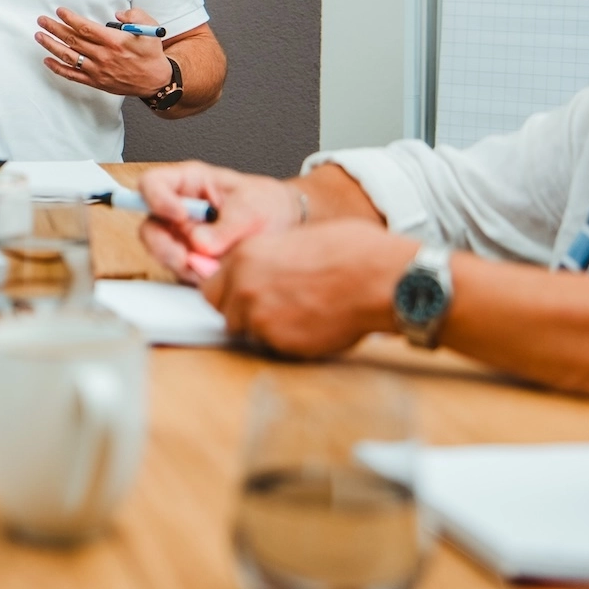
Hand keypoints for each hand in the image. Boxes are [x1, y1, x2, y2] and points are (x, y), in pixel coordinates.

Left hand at [35, 7, 172, 97]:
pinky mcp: (96, 81)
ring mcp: (97, 70)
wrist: (155, 80)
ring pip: (69, 56)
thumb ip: (135, 16)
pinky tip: (47, 60)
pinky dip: (58, 68)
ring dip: (51, 45)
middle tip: (42, 20)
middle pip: (73, 40)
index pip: (85, 28)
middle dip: (54, 28)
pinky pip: (72, 75)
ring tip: (40, 36)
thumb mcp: (150, 29)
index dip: (69, 19)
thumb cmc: (151, 53)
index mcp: (114, 42)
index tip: (59, 11)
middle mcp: (103, 56)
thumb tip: (118, 14)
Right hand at [137, 161, 302, 283]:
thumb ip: (226, 226)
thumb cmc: (267, 204)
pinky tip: (217, 271)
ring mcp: (183, 236)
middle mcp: (179, 209)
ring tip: (214, 265)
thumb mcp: (252, 208)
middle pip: (150, 227)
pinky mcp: (191, 259)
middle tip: (186, 257)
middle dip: (165, 246)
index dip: (157, 199)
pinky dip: (197, 276)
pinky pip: (182, 271)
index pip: (153, 184)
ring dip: (184, 264)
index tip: (179, 216)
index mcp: (189, 183)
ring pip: (162, 253)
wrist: (287, 225)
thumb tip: (200, 244)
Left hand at [199, 221, 415, 356]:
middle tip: (273, 310)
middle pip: (224, 313)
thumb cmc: (349, 251)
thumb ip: (268, 259)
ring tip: (300, 316)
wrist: (376, 278)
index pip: (212, 288)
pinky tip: (314, 325)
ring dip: (267, 329)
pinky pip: (276, 348)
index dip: (230, 294)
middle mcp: (244, 288)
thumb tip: (262, 271)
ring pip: (250, 334)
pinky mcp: (282, 344)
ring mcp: (261, 318)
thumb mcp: (295, 240)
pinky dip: (290, 342)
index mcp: (244, 257)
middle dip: (242, 314)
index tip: (246, 296)